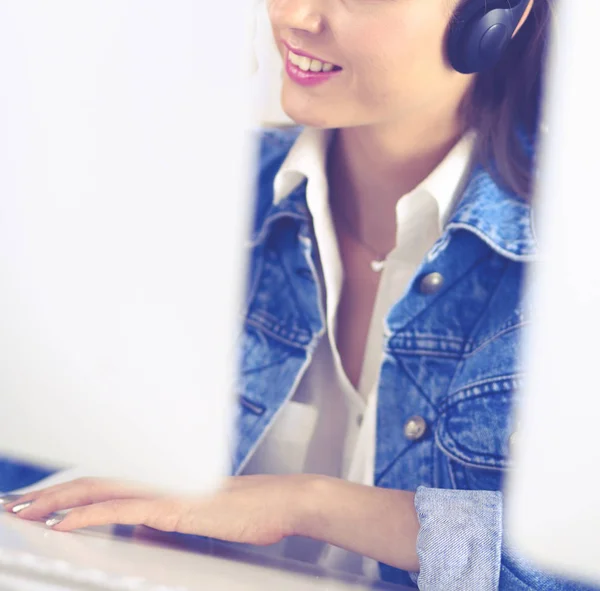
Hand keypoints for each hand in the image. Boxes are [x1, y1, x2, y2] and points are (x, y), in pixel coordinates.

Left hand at [4, 474, 312, 545]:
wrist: (282, 501)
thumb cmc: (250, 508)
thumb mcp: (200, 517)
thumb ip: (165, 521)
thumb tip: (140, 531)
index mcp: (164, 482)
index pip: (107, 483)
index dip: (70, 490)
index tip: (40, 501)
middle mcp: (160, 480)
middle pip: (93, 482)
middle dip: (51, 493)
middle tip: (17, 504)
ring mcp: (167, 490)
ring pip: (101, 490)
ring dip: (59, 501)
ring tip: (26, 511)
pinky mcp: (177, 505)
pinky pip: (123, 510)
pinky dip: (89, 516)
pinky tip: (66, 523)